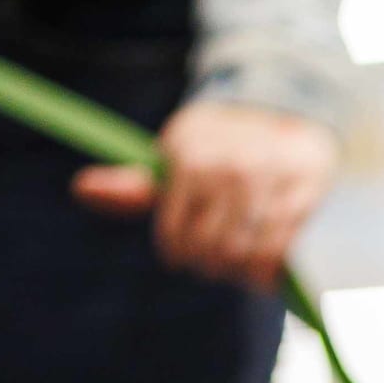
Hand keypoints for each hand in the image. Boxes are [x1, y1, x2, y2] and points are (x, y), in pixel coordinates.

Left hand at [74, 101, 336, 289]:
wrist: (284, 109)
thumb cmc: (215, 148)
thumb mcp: (172, 158)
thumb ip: (132, 186)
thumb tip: (79, 189)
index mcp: (186, 155)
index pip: (175, 235)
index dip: (178, 252)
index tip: (184, 254)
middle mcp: (226, 166)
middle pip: (209, 250)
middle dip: (208, 265)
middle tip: (212, 263)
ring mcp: (268, 180)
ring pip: (244, 255)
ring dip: (238, 273)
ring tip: (238, 269)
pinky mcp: (304, 193)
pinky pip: (280, 253)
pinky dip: (269, 273)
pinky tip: (263, 273)